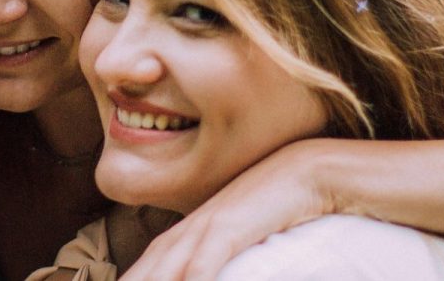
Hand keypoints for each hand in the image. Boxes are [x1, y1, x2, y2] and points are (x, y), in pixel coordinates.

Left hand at [119, 143, 342, 280]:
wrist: (304, 173)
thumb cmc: (268, 213)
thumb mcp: (230, 243)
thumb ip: (210, 265)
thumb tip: (198, 277)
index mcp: (179, 240)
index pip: (139, 275)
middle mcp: (183, 235)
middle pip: (144, 275)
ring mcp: (204, 228)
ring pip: (165, 273)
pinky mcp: (229, 226)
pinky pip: (205, 261)